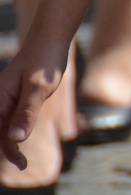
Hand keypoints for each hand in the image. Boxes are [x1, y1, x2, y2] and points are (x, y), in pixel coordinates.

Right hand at [0, 43, 67, 169]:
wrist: (49, 42)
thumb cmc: (44, 62)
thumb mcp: (39, 88)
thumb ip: (27, 113)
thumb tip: (15, 138)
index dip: (3, 149)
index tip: (18, 162)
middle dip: (4, 150)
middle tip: (23, 165)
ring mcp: (5, 102)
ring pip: (3, 129)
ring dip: (9, 146)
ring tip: (22, 163)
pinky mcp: (15, 101)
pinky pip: (10, 122)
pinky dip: (14, 134)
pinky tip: (20, 145)